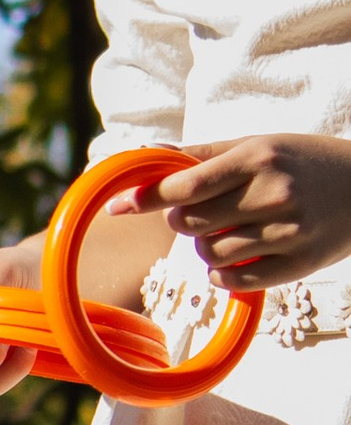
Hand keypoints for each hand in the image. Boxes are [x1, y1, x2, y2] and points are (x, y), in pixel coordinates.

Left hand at [114, 134, 350, 289]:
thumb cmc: (303, 161)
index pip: (186, 185)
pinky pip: (233, 280)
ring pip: (209, 254)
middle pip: (190, 223)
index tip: (120, 204)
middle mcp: (272, 194)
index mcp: (258, 158)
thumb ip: (202, 153)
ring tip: (231, 230)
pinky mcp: (297, 265)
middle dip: (183, 220)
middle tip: (204, 212)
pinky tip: (238, 256)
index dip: (147, 197)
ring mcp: (287, 232)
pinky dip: (223, 273)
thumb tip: (145, 153)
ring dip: (206, 246)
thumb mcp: (259, 144)